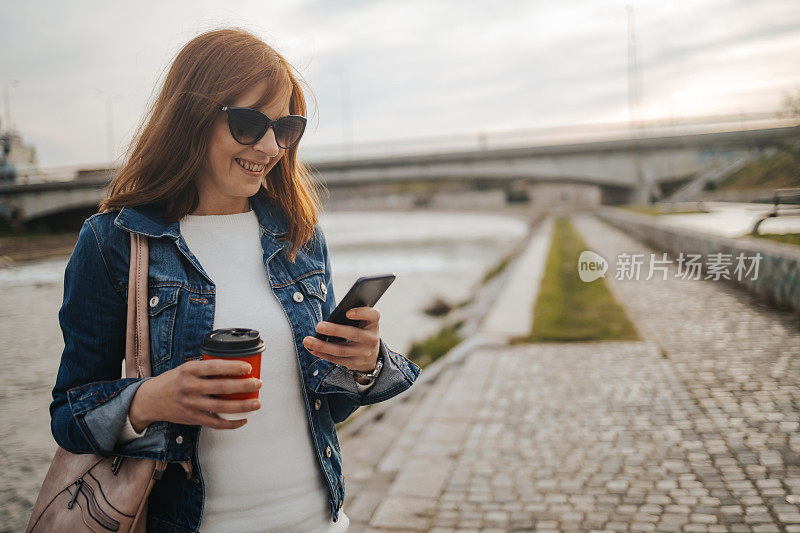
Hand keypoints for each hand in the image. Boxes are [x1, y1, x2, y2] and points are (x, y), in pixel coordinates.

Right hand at [128, 359, 262, 430]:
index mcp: (189, 370)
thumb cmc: (173, 381)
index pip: (214, 367)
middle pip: (222, 388)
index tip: (248, 367)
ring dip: (242, 406)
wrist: (150, 400)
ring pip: (221, 407)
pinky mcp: (192, 418)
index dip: (233, 367)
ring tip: (256, 403)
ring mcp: (191, 404)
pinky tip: (243, 419)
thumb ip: (205, 368)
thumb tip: (233, 366)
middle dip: (243, 386)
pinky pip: (215, 423)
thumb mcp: (186, 368)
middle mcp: (190, 387)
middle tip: (258, 383)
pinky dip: (231, 423)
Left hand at [302, 307, 380, 372]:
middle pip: (353, 334)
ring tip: (308, 341)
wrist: (372, 355)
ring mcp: (363, 353)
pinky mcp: (354, 363)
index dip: (361, 313)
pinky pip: (336, 359)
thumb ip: (354, 316)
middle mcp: (371, 339)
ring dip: (322, 345)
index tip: (347, 312)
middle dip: (334, 330)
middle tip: (319, 326)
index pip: (373, 316)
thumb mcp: (364, 322)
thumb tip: (330, 317)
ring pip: (341, 350)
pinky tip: (312, 349)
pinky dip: (322, 354)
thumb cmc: (362, 331)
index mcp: (373, 324)